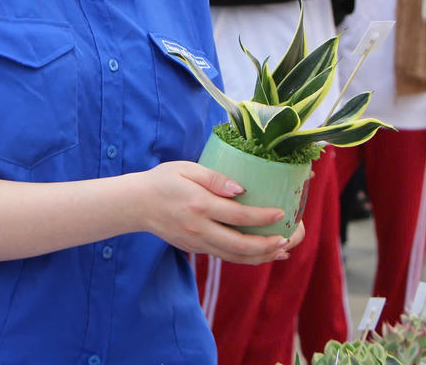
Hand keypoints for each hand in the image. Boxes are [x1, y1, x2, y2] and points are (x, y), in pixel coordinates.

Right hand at [132, 161, 302, 264]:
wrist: (136, 204)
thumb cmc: (163, 180)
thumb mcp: (186, 168)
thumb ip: (214, 177)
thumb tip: (242, 189)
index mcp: (200, 205)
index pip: (238, 216)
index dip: (262, 217)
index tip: (281, 213)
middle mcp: (200, 229)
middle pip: (240, 244)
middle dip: (268, 244)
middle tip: (289, 239)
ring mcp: (197, 242)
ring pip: (234, 256)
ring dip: (261, 256)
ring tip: (282, 251)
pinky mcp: (196, 248)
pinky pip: (225, 256)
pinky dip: (245, 258)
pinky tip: (261, 254)